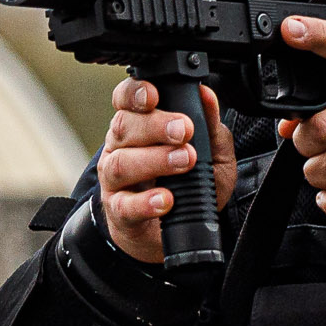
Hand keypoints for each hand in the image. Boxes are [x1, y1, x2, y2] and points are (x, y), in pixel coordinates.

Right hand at [97, 78, 233, 267]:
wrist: (173, 233)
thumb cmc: (188, 185)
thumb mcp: (211, 153)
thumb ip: (210, 126)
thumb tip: (207, 95)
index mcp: (139, 125)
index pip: (126, 99)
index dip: (135, 93)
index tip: (154, 95)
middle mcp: (121, 147)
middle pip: (124, 126)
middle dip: (156, 126)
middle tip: (184, 131)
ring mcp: (115, 180)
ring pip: (122, 163)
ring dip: (154, 160)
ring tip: (184, 161)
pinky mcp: (118, 211)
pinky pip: (125, 204)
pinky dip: (146, 202)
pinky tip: (166, 200)